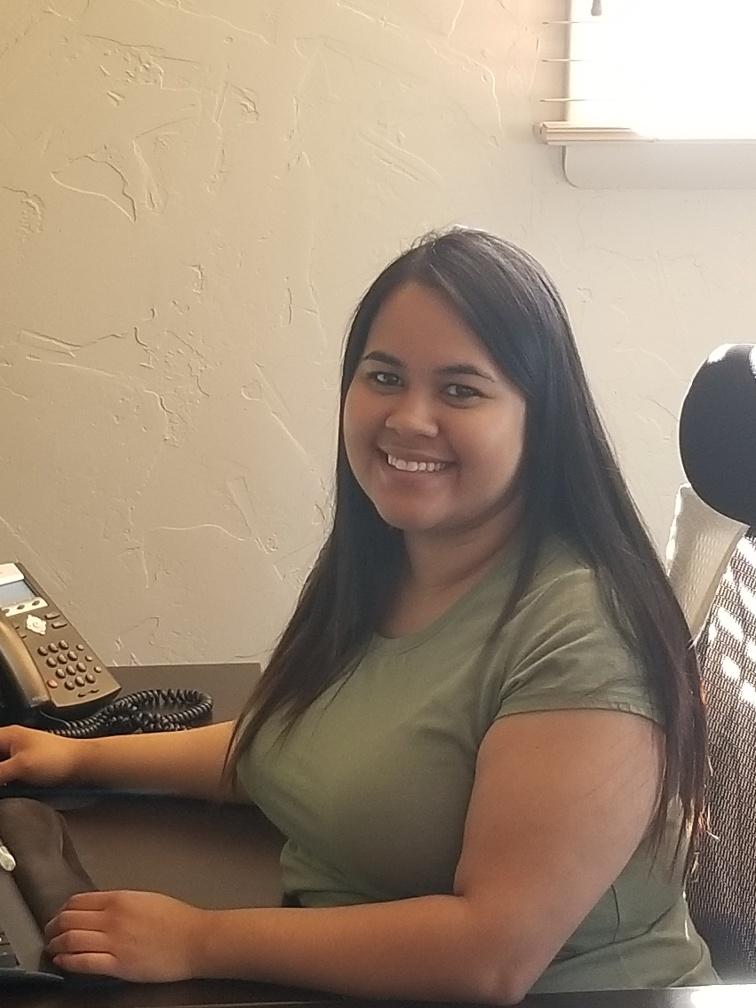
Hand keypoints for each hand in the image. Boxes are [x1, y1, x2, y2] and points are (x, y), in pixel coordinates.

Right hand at [0, 725, 85, 787]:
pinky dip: (3, 779)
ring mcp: (19, 754)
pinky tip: (6, 788)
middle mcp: (12, 742)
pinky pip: (6, 773)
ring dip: (0, 774)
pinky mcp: (26, 767)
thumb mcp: (20, 766)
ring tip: (6, 783)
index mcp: (8, 735)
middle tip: (2, 781)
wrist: (82, 764)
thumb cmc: (58, 758)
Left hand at [44, 890, 205, 981]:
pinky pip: (83, 962)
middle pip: (68, 919)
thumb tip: (100, 910)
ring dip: (56, 944)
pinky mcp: (117, 965)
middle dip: (53, 927)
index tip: (60, 916)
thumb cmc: (177, 919)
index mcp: (120, 899)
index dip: (62, 910)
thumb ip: (120, 903)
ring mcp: (114, 942)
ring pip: (71, 940)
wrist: (194, 939)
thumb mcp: (145, 899)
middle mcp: (112, 918)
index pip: (77, 901)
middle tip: (50, 933)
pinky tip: (63, 961)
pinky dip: (67, 962)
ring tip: (53, 947)